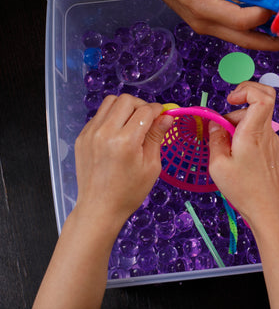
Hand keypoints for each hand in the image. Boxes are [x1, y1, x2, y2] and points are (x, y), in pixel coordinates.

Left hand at [74, 94, 172, 224]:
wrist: (99, 208)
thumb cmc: (129, 192)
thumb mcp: (151, 166)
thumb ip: (157, 137)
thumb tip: (167, 117)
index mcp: (126, 141)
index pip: (145, 111)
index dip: (157, 110)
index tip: (162, 115)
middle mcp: (105, 132)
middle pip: (126, 100)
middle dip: (141, 105)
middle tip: (147, 119)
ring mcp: (90, 133)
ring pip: (110, 102)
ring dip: (124, 107)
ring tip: (131, 122)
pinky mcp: (82, 137)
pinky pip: (99, 115)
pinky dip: (111, 117)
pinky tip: (117, 133)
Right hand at [126, 0, 278, 49]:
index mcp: (204, 9)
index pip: (244, 21)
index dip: (264, 13)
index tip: (278, 2)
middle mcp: (205, 24)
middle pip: (245, 40)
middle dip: (272, 43)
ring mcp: (205, 27)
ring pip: (240, 39)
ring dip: (263, 38)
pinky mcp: (207, 24)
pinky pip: (232, 31)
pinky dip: (250, 29)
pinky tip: (263, 20)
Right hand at [208, 82, 278, 226]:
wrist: (268, 209)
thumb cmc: (244, 190)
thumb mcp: (218, 165)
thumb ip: (215, 139)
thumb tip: (215, 124)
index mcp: (253, 132)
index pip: (263, 96)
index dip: (247, 89)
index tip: (230, 99)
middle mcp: (267, 133)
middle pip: (258, 103)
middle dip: (237, 107)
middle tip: (223, 126)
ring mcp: (273, 141)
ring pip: (257, 119)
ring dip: (239, 124)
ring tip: (226, 148)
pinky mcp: (273, 150)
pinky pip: (259, 132)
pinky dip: (245, 135)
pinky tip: (236, 155)